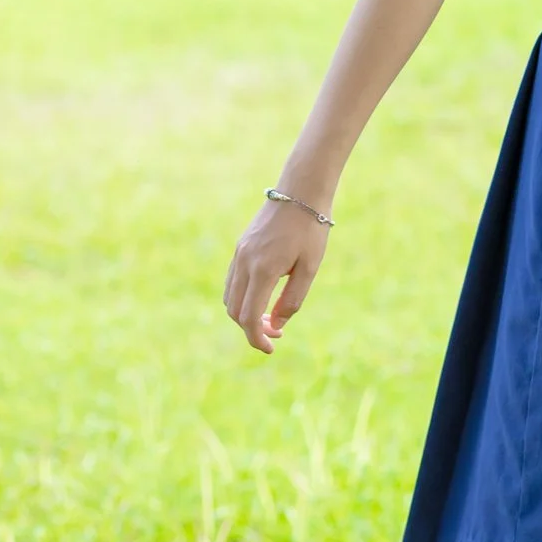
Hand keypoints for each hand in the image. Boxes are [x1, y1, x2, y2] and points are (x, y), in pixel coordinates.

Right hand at [222, 197, 330, 354]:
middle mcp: (244, 263)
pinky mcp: (240, 247)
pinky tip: (263, 298)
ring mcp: (239, 254)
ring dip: (245, 313)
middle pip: (234, 311)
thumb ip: (292, 299)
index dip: (256, 339)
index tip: (271, 349)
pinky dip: (242, 297)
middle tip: (276, 334)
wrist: (301, 191)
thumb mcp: (309, 267)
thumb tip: (276, 327)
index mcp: (262, 270)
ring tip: (271, 318)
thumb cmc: (311, 229)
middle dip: (251, 328)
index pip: (249, 317)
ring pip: (230, 297)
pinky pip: (232, 281)